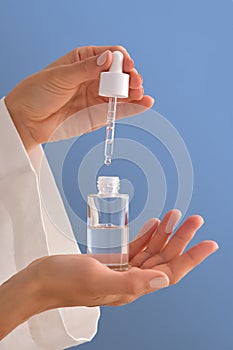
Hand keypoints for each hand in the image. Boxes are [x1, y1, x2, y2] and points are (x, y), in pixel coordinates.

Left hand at [5, 46, 152, 151]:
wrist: (27, 121)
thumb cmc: (37, 93)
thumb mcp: (61, 76)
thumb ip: (86, 69)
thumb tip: (109, 58)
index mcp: (84, 61)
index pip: (111, 56)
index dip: (122, 60)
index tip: (127, 67)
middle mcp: (93, 78)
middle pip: (120, 74)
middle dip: (130, 77)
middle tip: (135, 83)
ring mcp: (97, 96)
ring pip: (122, 92)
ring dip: (134, 92)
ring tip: (140, 94)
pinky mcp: (98, 114)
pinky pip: (118, 110)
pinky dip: (132, 107)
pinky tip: (143, 103)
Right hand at [26, 210, 217, 309]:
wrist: (40, 280)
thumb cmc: (63, 281)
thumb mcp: (96, 279)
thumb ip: (131, 282)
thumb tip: (164, 279)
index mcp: (130, 288)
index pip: (170, 272)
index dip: (192, 258)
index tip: (210, 244)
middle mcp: (130, 280)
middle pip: (163, 258)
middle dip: (180, 238)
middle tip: (194, 219)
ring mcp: (121, 269)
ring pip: (151, 251)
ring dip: (164, 234)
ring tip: (174, 215)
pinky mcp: (111, 261)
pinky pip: (136, 248)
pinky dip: (147, 235)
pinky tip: (154, 224)